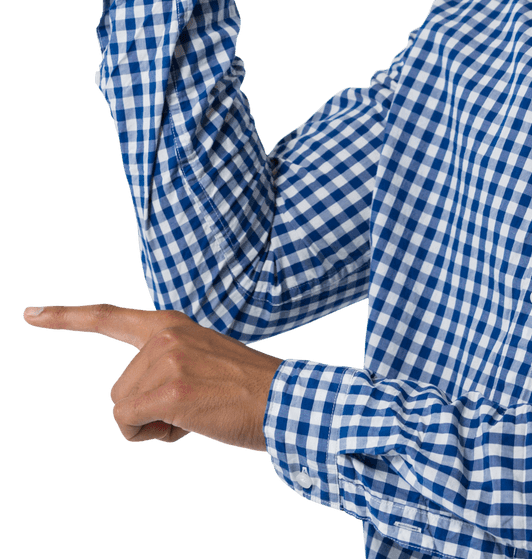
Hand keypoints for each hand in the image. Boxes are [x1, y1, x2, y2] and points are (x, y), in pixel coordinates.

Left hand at [23, 303, 282, 450]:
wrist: (283, 399)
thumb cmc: (245, 391)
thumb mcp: (202, 361)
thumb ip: (165, 366)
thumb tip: (129, 409)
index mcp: (172, 325)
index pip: (109, 317)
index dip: (66, 317)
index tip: (30, 314)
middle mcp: (165, 336)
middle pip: (118, 389)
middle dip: (145, 408)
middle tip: (192, 406)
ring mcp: (166, 361)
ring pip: (121, 409)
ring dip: (152, 423)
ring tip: (196, 413)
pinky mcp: (169, 391)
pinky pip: (128, 424)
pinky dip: (151, 434)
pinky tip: (187, 425)